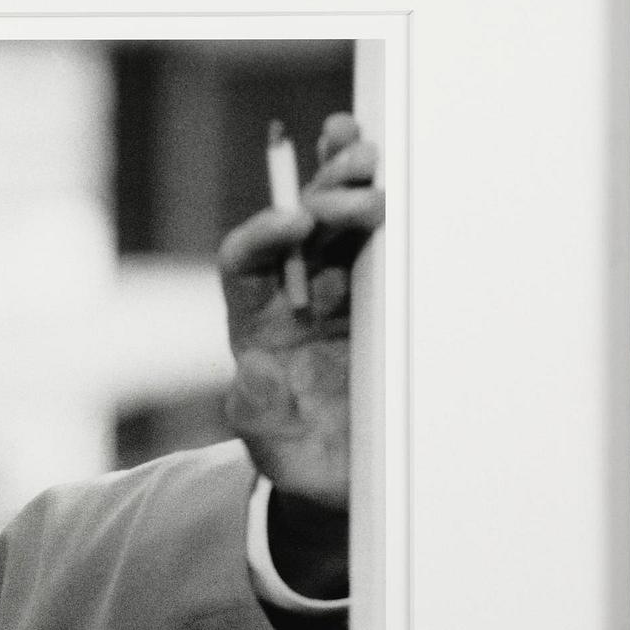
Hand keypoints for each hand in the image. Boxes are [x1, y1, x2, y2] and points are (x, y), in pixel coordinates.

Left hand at [220, 113, 382, 511]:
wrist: (355, 476)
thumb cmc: (308, 466)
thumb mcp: (280, 456)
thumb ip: (258, 418)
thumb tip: (252, 367)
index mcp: (260, 327)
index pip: (245, 265)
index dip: (263, 236)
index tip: (296, 222)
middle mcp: (295, 296)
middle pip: (295, 227)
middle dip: (319, 195)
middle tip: (356, 185)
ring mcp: (341, 288)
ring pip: (335, 217)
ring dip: (345, 178)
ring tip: (364, 152)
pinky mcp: (384, 291)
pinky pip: (376, 233)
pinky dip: (372, 190)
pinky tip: (381, 157)